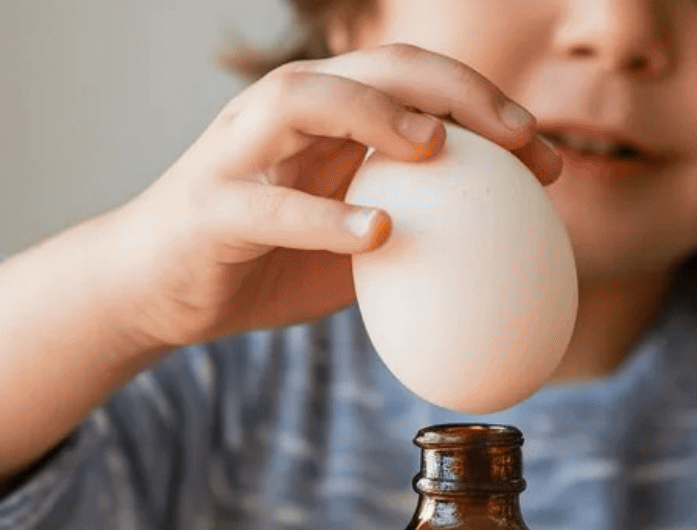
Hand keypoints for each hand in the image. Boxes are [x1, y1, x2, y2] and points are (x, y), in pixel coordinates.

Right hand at [108, 43, 561, 349]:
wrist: (152, 296)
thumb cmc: (259, 266)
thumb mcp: (349, 251)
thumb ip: (411, 236)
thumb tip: (504, 259)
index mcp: (325, 120)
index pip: (414, 83)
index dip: (483, 104)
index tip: (544, 155)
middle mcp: (281, 117)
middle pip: (372, 66)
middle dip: (451, 88)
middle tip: (517, 137)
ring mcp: (238, 153)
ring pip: (303, 98)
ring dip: (374, 112)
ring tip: (435, 148)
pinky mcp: (209, 208)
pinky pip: (268, 203)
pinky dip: (324, 216)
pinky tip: (380, 233)